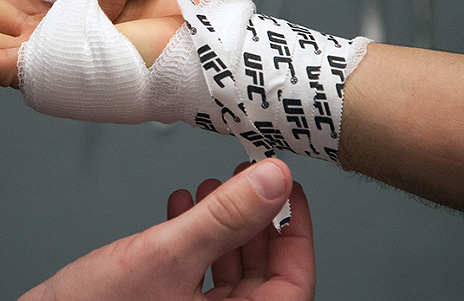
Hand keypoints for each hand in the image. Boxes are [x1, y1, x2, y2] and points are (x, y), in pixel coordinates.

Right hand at [18, 159, 315, 300]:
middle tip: (249, 179)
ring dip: (222, 222)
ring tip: (211, 187)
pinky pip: (197, 270)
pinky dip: (193, 235)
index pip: (292, 284)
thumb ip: (225, 218)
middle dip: (253, 218)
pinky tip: (181, 207)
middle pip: (260, 272)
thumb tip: (273, 181)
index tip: (289, 190)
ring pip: (228, 267)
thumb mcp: (167, 256)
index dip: (296, 233)